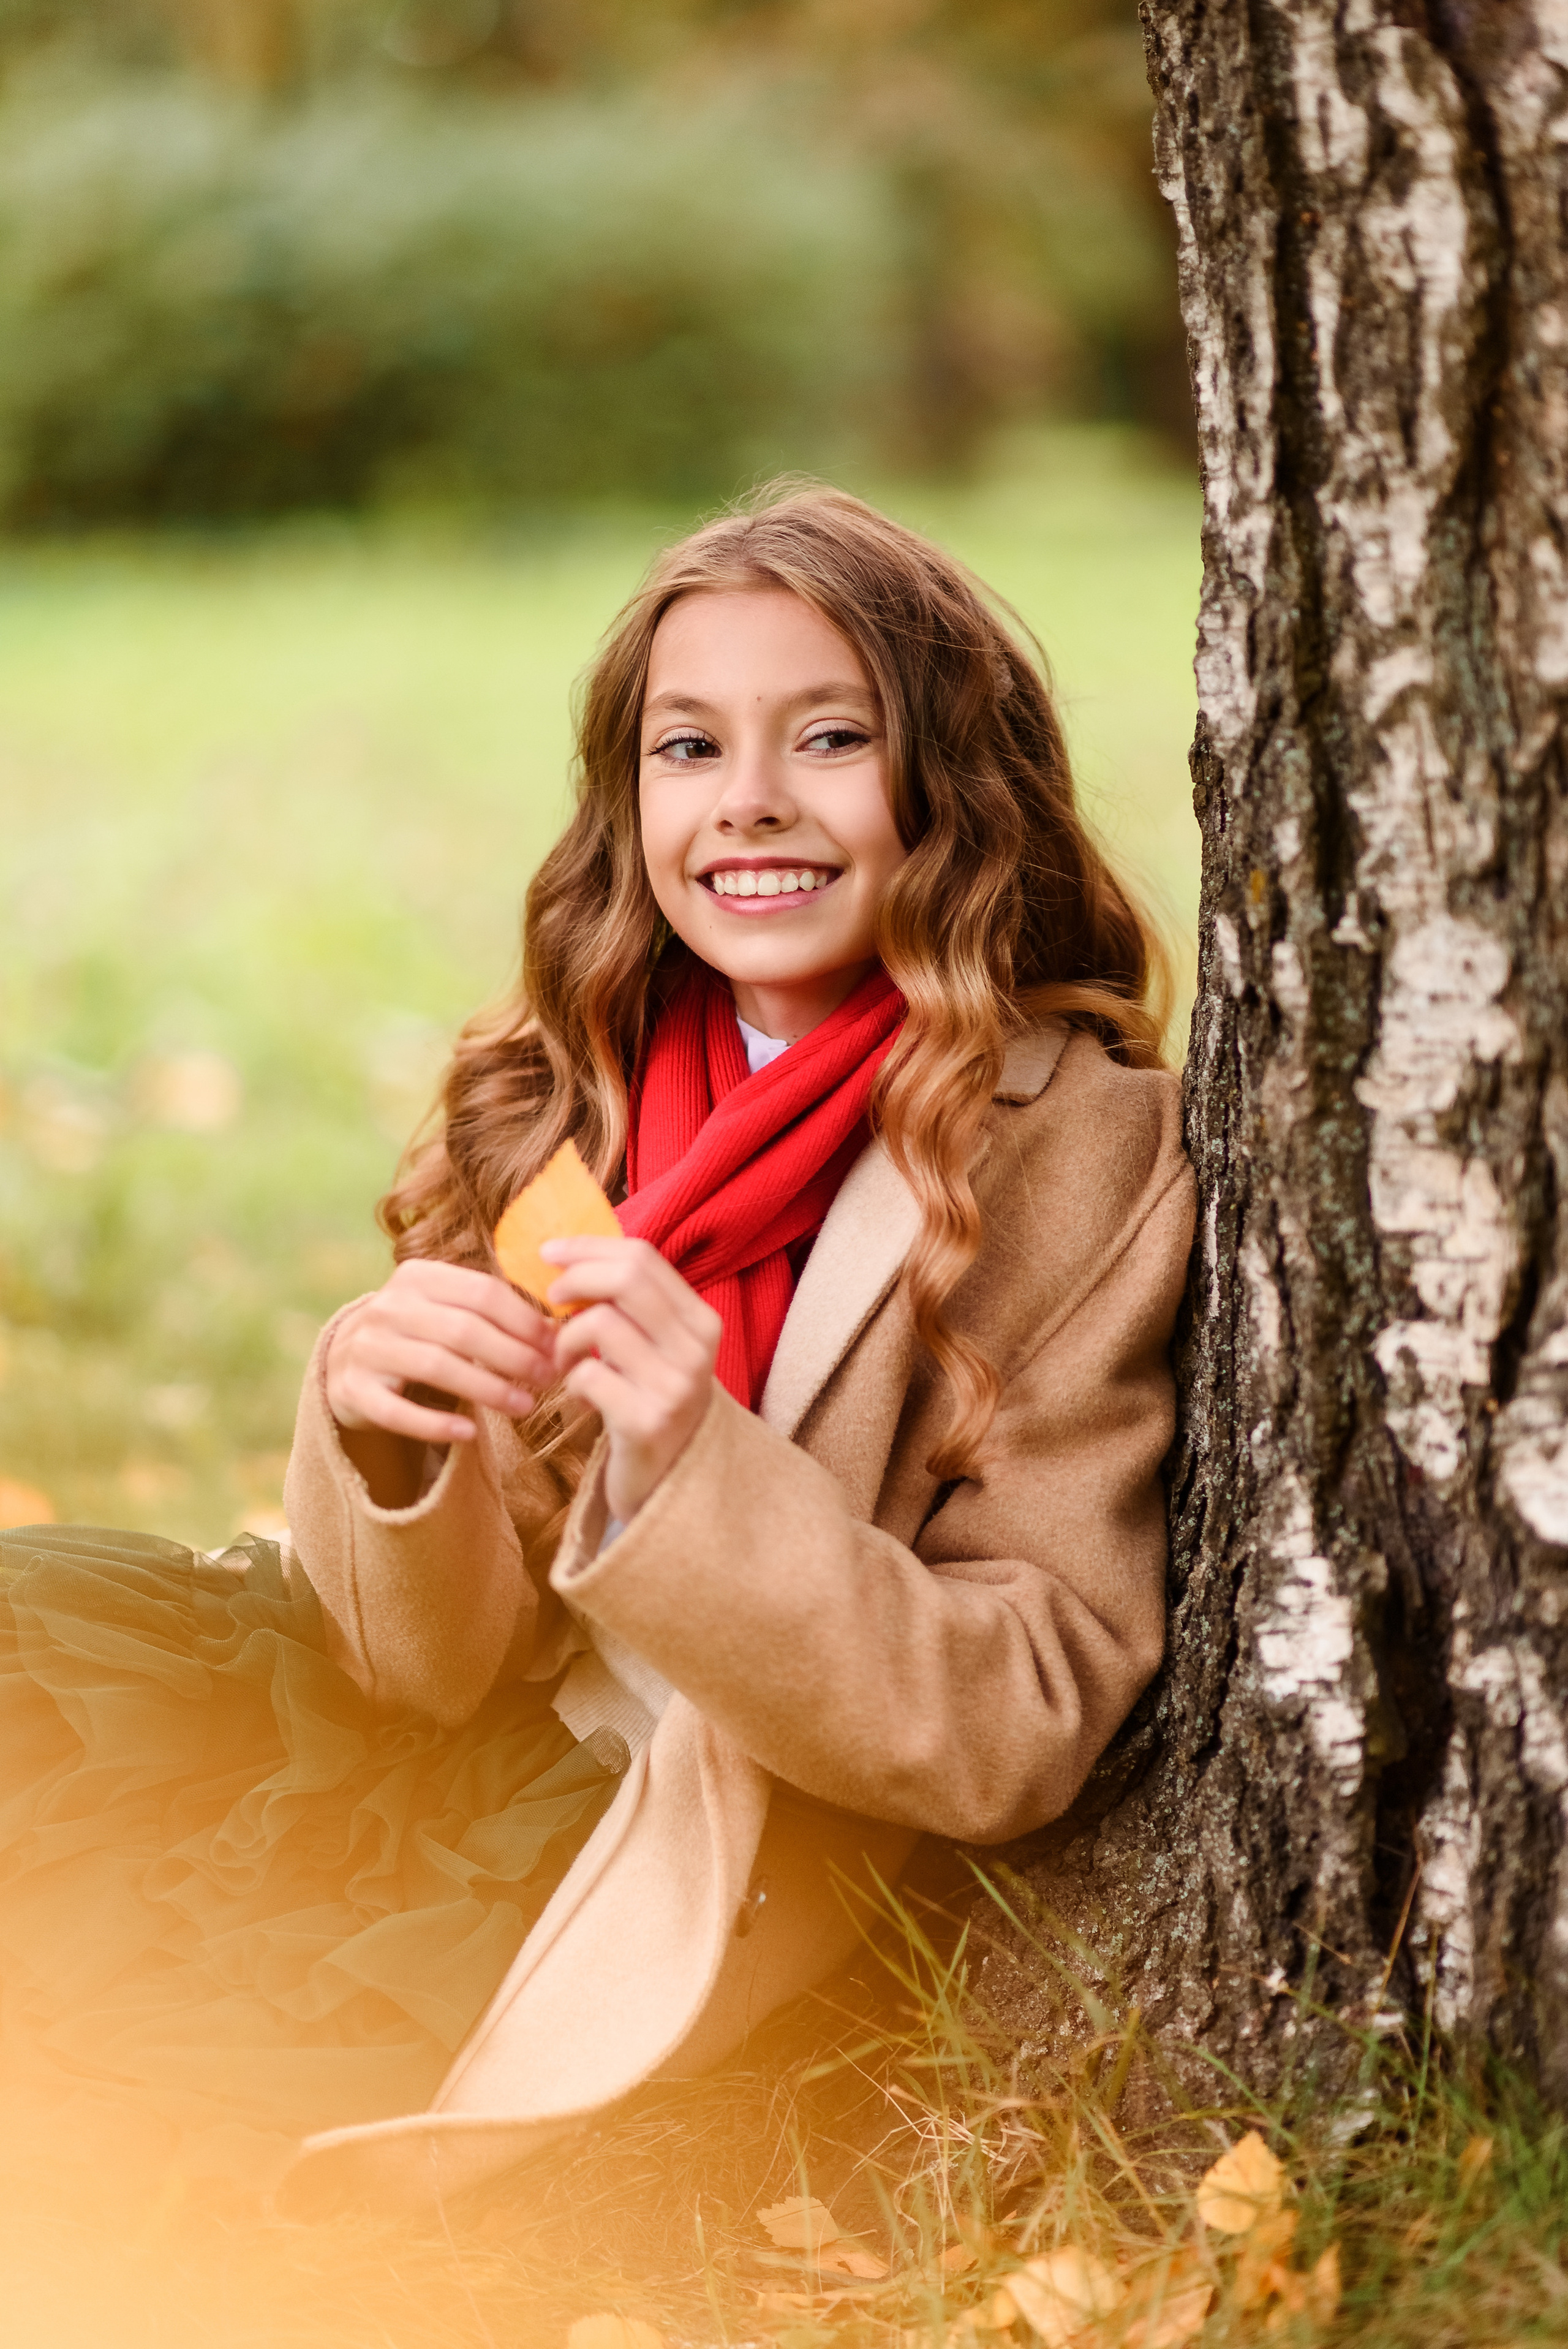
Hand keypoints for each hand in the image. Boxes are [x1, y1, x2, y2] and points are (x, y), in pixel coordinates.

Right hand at [326, 1259, 555, 1445]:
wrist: (344, 1359)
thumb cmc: (416, 1332)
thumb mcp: (444, 1307)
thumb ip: (491, 1312)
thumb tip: (557, 1331)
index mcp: (417, 1276)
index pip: (483, 1293)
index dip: (526, 1321)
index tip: (556, 1347)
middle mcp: (388, 1307)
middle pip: (465, 1331)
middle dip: (515, 1357)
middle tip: (548, 1379)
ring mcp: (366, 1347)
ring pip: (437, 1367)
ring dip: (488, 1389)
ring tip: (525, 1406)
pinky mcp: (352, 1390)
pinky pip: (398, 1411)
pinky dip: (435, 1424)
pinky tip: (470, 1432)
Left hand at [545, 1237, 720, 1522]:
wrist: (671, 1482)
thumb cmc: (652, 1401)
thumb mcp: (658, 1348)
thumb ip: (632, 1304)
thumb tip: (571, 1251)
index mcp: (702, 1321)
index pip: (643, 1258)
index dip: (589, 1248)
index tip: (550, 1253)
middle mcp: (697, 1350)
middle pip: (624, 1280)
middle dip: (574, 1281)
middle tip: (551, 1300)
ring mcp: (674, 1387)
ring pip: (599, 1324)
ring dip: (565, 1339)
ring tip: (566, 1361)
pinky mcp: (645, 1422)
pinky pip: (587, 1376)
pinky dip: (570, 1383)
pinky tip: (581, 1399)